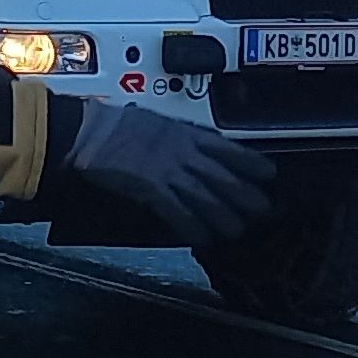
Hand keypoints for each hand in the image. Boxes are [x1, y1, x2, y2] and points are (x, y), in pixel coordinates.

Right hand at [61, 100, 273, 243]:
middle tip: (263, 210)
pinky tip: (201, 237)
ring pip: (206, 197)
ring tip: (237, 230)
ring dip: (224, 216)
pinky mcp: (150, 188)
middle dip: (246, 195)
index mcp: (184, 133)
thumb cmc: (113, 124)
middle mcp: (182, 152)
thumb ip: (175, 134)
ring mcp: (167, 170)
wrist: (88, 131)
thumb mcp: (155, 121)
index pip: (228, 148)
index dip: (251, 163)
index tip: (268, 173)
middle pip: (224, 176)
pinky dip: (191, 226)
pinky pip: (178, 211)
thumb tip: (188, 143)